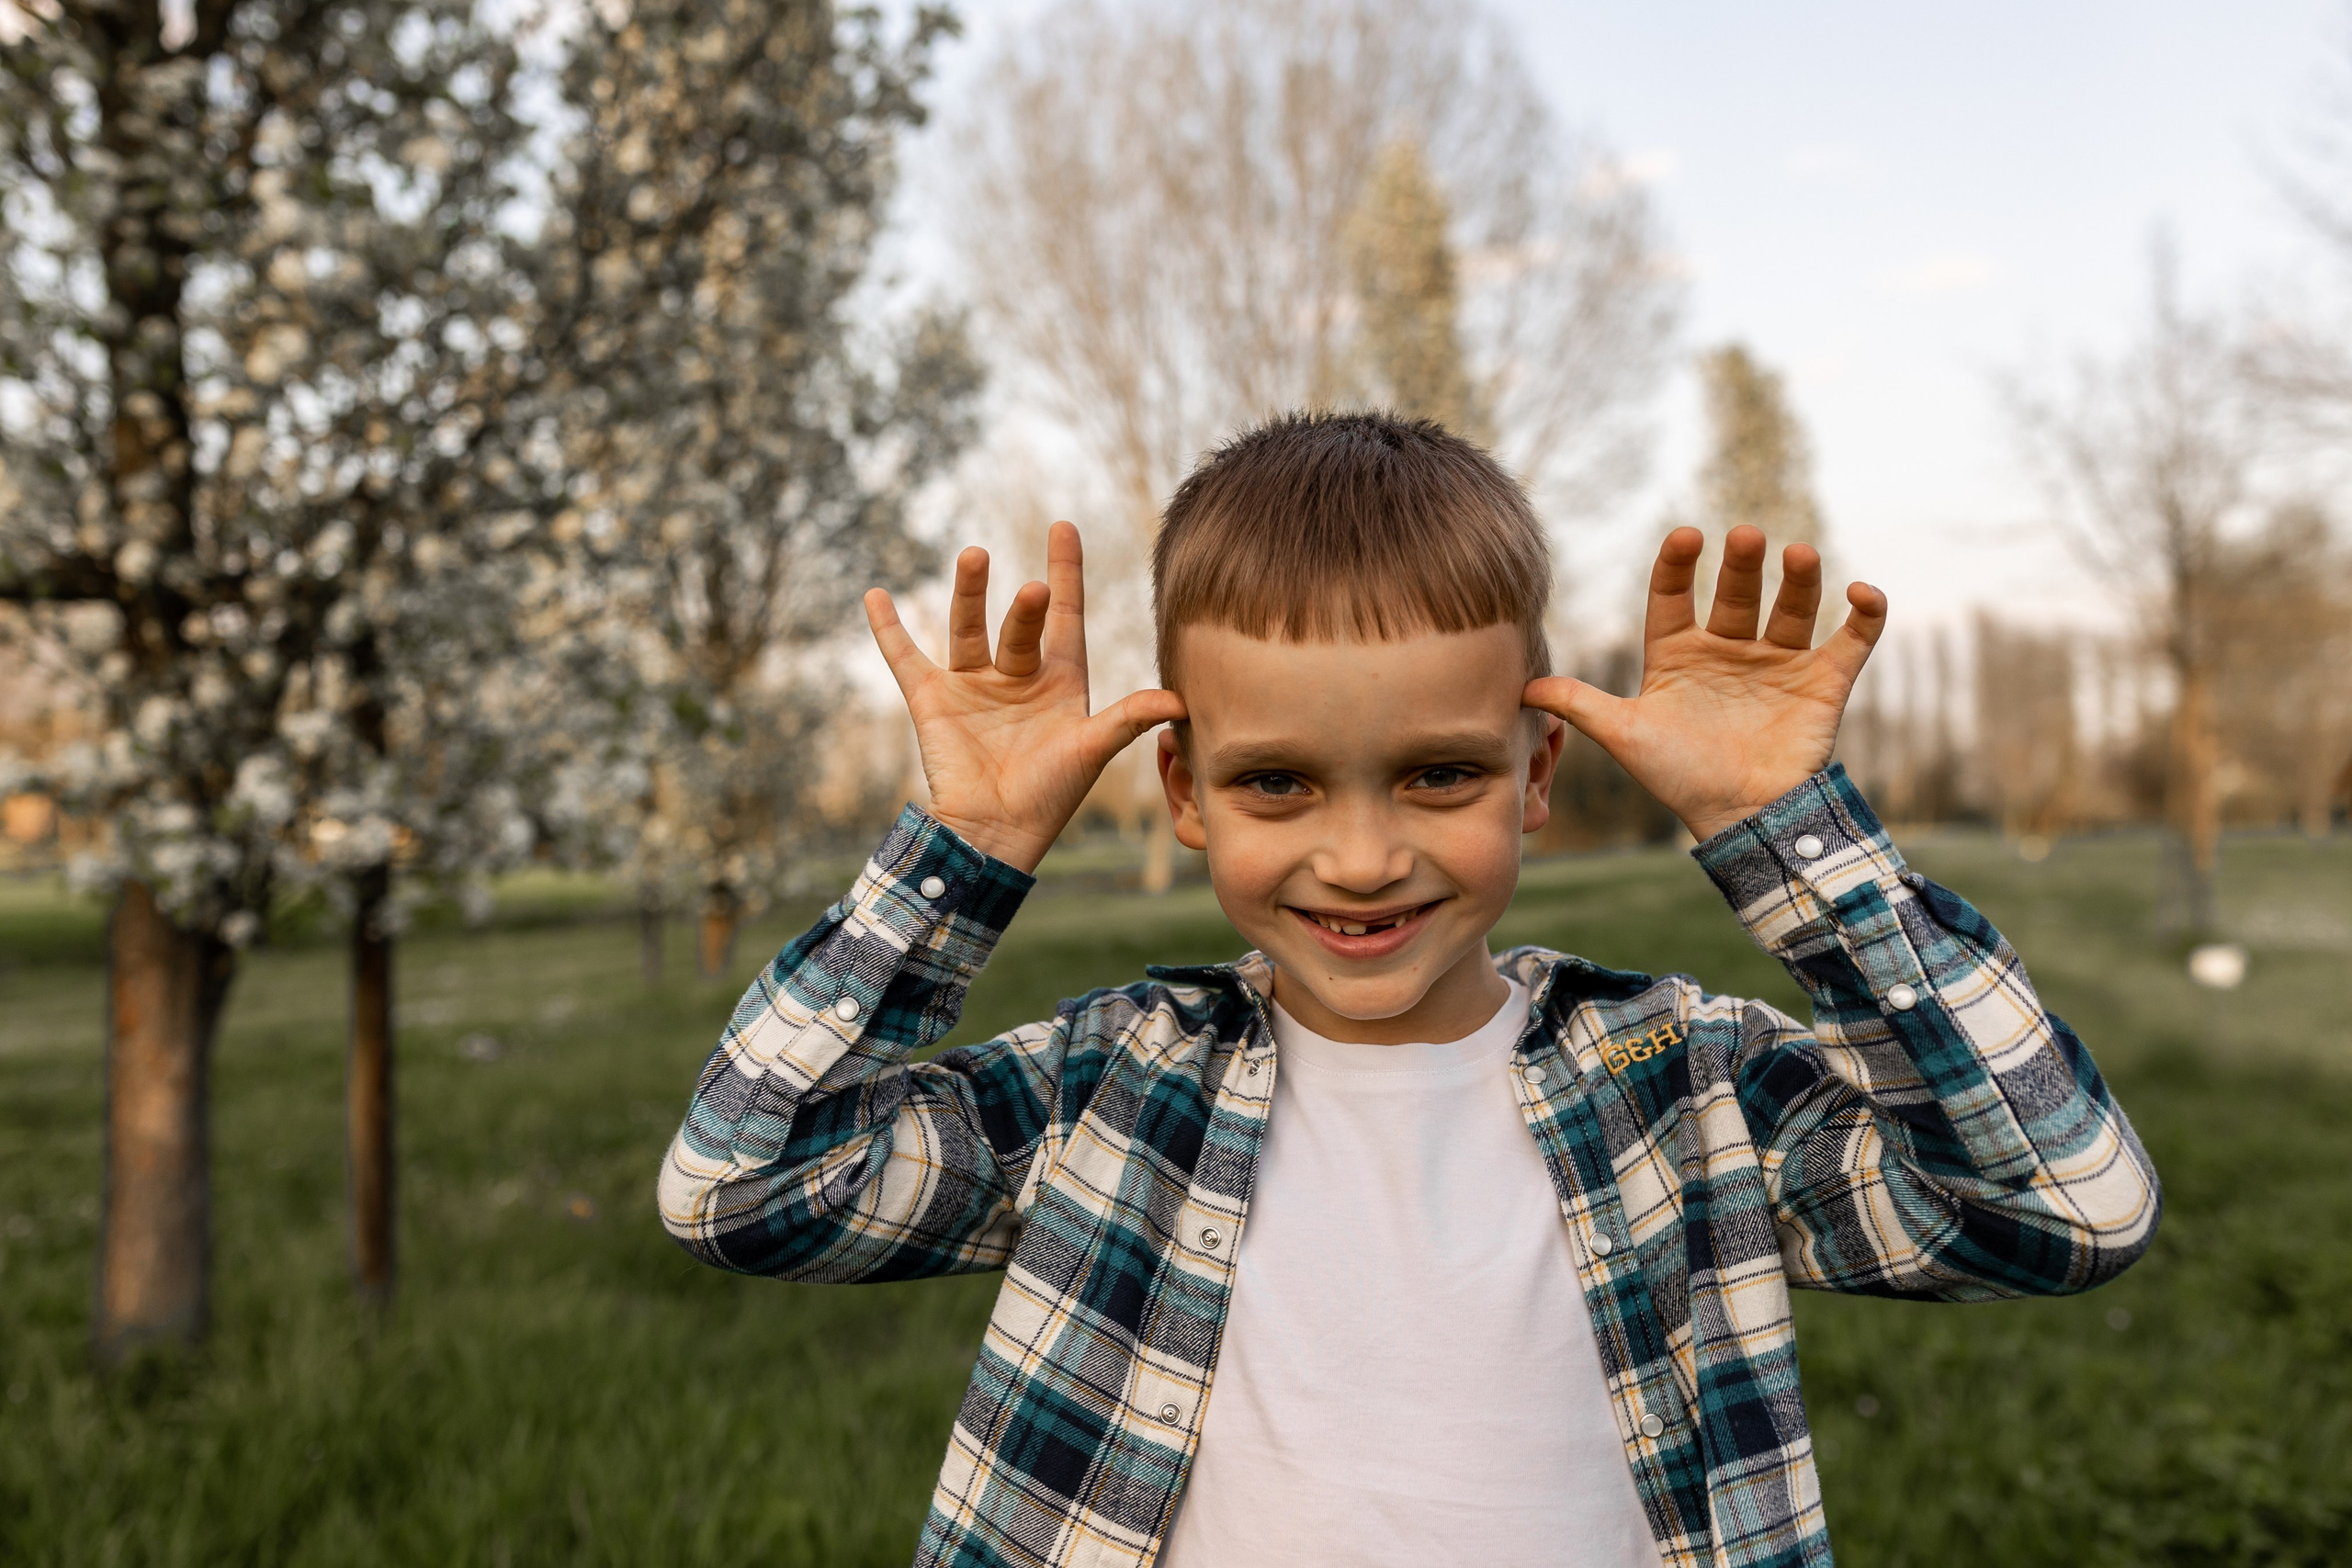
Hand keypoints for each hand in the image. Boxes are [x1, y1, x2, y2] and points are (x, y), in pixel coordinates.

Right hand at [864, 521, 1185, 873]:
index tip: (1063, 527)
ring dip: (968, 594)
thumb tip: (1179, 701)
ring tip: (974, 557)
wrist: (994, 835)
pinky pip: (906, 658)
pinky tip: (876, 596)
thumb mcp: (1091, 752)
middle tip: (1036, 589)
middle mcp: (1017, 675)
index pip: (1066, 616)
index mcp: (1060, 681)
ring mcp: (973, 685)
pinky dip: (889, 630)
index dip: (1067, 572)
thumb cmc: (1050, 797)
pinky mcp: (932, 701)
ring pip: (968, 628)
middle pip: (1020, 625)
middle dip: (1026, 606)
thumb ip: (1128, 720)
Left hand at [1523, 524, 1886, 842]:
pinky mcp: (1823, 682)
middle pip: (1737, 594)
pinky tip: (1862, 593)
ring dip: (1799, 581)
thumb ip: (1581, 706)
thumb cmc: (1679, 777)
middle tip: (1745, 538)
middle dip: (1742, 566)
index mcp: (1678, 655)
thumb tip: (1523, 687)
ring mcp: (1777, 663)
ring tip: (1797, 556)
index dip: (1678, 566)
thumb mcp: (1626, 736)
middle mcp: (1728, 650)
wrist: (1741, 819)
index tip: (1685, 538)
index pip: (1675, 596)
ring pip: (1792, 607)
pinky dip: (1864, 616)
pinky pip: (1850, 641)